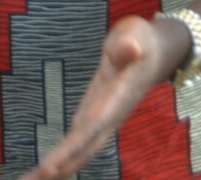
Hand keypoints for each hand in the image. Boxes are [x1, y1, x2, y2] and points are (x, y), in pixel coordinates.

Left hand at [19, 15, 188, 179]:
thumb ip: (129, 43)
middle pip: (86, 146)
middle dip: (62, 165)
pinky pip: (78, 141)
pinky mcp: (96, 116)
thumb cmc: (142, 40)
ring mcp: (104, 117)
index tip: (50, 167)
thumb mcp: (137, 34)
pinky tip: (45, 171)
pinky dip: (62, 157)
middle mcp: (111, 113)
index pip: (94, 124)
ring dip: (58, 166)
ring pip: (81, 148)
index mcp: (119, 95)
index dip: (73, 146)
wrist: (155, 52)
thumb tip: (132, 49)